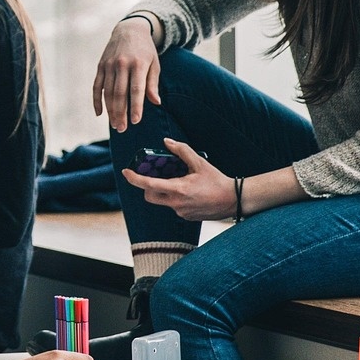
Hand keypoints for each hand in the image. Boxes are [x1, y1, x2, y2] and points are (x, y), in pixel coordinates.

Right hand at [93, 18, 160, 131]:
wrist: (129, 29)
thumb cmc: (145, 50)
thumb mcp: (154, 63)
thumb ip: (152, 83)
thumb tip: (155, 102)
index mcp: (138, 64)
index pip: (136, 89)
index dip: (136, 106)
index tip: (136, 121)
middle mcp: (122, 64)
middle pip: (120, 93)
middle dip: (121, 113)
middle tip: (122, 129)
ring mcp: (109, 65)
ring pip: (108, 92)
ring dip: (110, 111)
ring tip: (114, 124)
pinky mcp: (100, 66)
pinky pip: (97, 87)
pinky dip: (97, 101)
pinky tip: (100, 113)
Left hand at [120, 139, 234, 221]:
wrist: (234, 200)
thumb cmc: (217, 181)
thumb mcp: (200, 163)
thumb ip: (182, 151)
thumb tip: (166, 142)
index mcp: (178, 189)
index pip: (148, 185)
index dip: (134, 178)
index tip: (125, 172)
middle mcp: (175, 203)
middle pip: (149, 196)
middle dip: (148, 187)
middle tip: (155, 176)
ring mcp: (179, 212)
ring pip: (162, 201)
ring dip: (164, 191)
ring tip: (179, 182)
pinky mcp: (185, 217)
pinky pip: (173, 206)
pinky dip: (175, 198)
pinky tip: (190, 192)